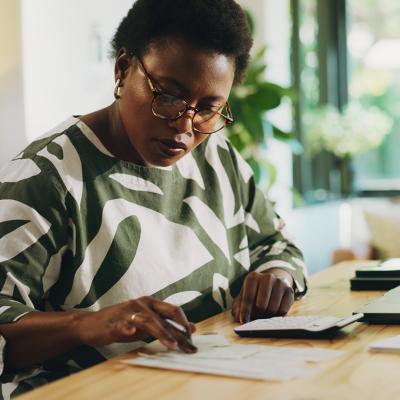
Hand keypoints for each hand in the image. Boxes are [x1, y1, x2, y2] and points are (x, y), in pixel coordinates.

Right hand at [75, 296, 196, 352]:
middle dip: (178, 331)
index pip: (173, 311)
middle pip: (164, 315)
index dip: (185, 325)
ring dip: (161, 333)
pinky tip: (130, 331)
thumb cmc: (124, 322)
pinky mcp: (114, 322)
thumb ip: (168, 323)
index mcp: (151, 303)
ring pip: (148, 320)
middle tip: (188, 346)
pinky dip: (127, 327)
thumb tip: (192, 327)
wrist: (93, 324)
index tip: (193, 340)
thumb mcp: (148, 322)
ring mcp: (128, 311)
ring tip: (172, 344)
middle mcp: (142, 304)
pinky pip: (122, 324)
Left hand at [232, 269, 294, 323]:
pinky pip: (283, 310)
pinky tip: (273, 312)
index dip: (245, 311)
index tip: (244, 321)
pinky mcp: (290, 290)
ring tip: (264, 314)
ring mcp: (280, 283)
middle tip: (256, 317)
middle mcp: (267, 277)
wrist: (272, 283)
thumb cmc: (254, 293)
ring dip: (267, 316)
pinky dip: (277, 315)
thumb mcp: (243, 296)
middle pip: (261, 305)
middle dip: (257, 315)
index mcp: (253, 277)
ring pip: (273, 309)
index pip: (248, 297)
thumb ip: (239, 307)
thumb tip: (241, 318)